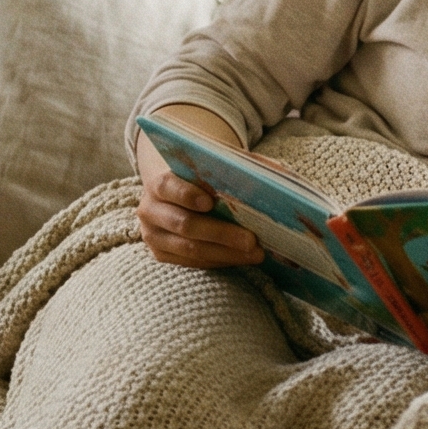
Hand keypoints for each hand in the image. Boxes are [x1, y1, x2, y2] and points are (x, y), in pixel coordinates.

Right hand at [133, 109, 261, 268]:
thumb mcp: (214, 165)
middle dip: (221, 234)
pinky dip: (220, 261)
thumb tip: (278, 170)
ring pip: (190, 250)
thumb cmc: (201, 177)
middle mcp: (149, 210)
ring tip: (255, 253)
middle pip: (185, 225)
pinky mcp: (161, 255)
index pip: (168, 186)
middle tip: (251, 240)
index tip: (211, 201)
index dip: (187, 194)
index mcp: (158, 182)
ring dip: (226, 254)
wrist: (174, 193)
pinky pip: (193, 263)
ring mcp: (153, 236)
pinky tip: (242, 258)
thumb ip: (239, 164)